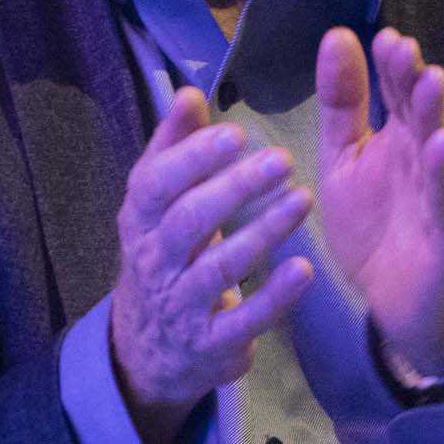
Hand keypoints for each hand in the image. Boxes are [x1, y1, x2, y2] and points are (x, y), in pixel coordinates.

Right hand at [108, 90, 313, 426]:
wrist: (150, 349)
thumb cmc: (165, 256)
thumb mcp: (158, 205)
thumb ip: (174, 148)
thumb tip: (188, 94)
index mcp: (139, 220)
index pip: (155, 185)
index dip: (192, 158)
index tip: (235, 133)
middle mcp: (154, 262)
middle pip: (188, 222)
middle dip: (234, 188)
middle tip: (282, 160)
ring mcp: (182, 306)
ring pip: (218, 268)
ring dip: (262, 232)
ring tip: (302, 199)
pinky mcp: (212, 343)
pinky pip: (244, 321)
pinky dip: (274, 297)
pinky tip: (304, 269)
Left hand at [313, 26, 443, 384]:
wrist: (391, 308)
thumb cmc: (373, 229)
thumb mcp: (344, 160)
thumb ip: (342, 104)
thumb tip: (337, 35)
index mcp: (404, 137)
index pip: (401, 92)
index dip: (394, 66)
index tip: (383, 38)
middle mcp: (432, 159)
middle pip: (427, 113)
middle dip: (417, 81)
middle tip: (404, 49)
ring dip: (439, 116)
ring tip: (431, 81)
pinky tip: (440, 146)